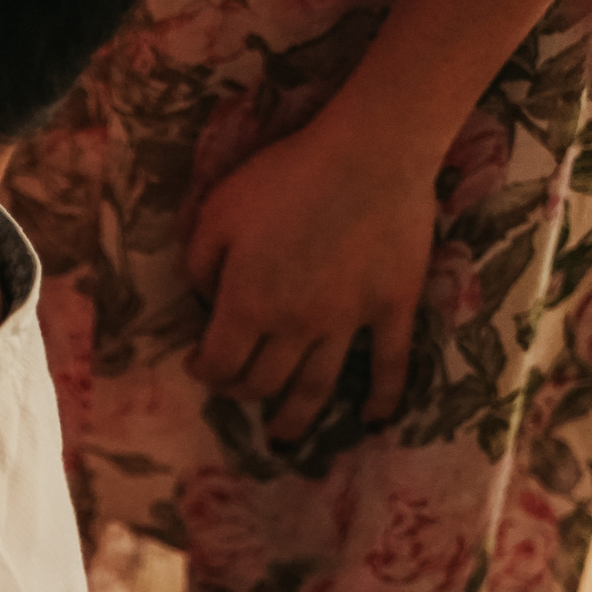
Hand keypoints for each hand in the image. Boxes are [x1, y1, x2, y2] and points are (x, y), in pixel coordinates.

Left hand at [186, 111, 434, 439]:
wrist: (369, 155)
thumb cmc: (284, 178)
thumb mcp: (215, 214)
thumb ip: (199, 264)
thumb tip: (203, 300)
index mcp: (248, 306)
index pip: (219, 363)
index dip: (205, 372)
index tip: (200, 366)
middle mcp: (296, 327)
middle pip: (264, 382)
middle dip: (243, 392)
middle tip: (237, 389)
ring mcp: (349, 323)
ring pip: (316, 387)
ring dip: (296, 417)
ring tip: (284, 436)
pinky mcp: (393, 308)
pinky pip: (390, 365)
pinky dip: (383, 397)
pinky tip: (373, 419)